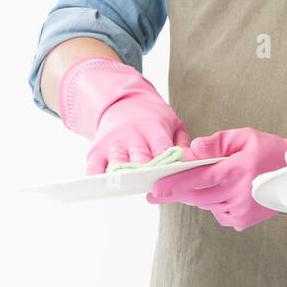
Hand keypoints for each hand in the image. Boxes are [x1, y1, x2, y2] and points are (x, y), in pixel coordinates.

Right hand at [59, 57, 192, 174]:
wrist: (123, 101)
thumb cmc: (153, 119)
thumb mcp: (173, 123)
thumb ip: (183, 143)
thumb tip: (192, 162)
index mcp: (154, 129)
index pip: (162, 148)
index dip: (166, 163)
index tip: (170, 175)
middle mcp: (133, 135)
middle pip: (139, 157)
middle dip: (145, 171)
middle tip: (150, 182)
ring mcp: (114, 142)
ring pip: (117, 161)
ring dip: (121, 174)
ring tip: (124, 185)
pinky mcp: (97, 149)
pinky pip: (94, 164)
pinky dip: (94, 175)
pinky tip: (97, 185)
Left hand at [145, 127, 286, 230]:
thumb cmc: (267, 150)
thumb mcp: (243, 136)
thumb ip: (215, 143)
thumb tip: (192, 151)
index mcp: (237, 171)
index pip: (197, 179)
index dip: (173, 185)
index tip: (154, 189)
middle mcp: (238, 194)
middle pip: (196, 196)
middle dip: (176, 192)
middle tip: (157, 191)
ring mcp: (240, 211)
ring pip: (205, 205)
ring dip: (198, 195)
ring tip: (210, 181)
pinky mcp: (242, 221)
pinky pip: (217, 212)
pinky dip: (214, 203)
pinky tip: (226, 191)